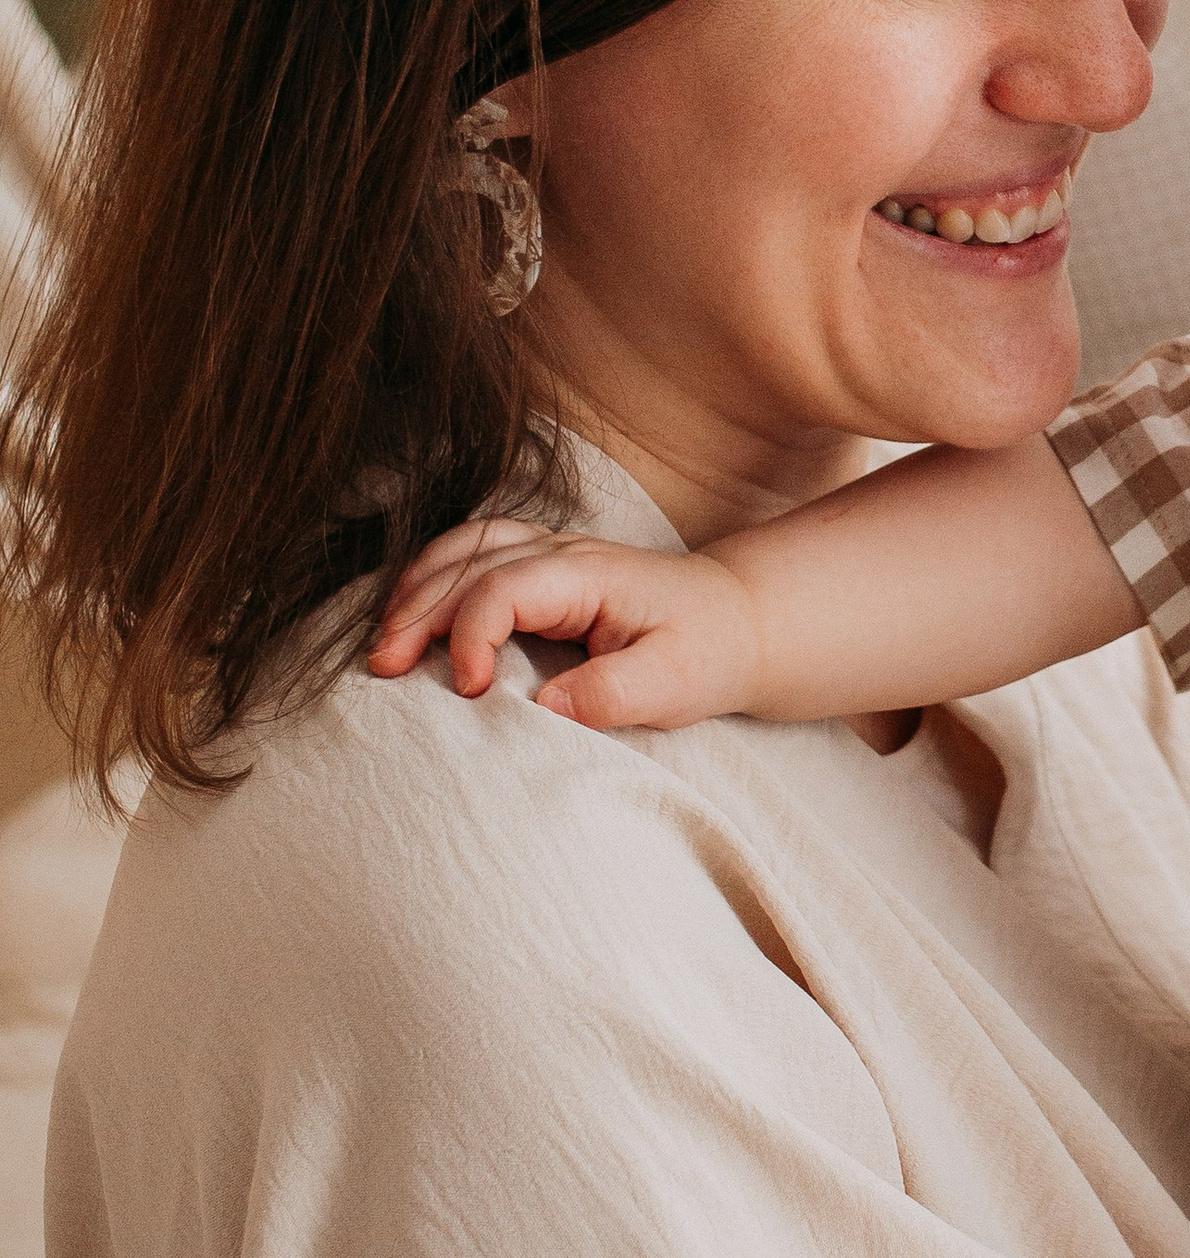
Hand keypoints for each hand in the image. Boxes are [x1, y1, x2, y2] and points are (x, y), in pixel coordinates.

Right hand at [367, 516, 762, 729]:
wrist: (738, 622)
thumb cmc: (707, 652)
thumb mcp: (674, 683)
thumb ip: (612, 693)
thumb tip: (545, 709)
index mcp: (591, 574)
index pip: (507, 588)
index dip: (473, 634)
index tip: (469, 691)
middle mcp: (563, 552)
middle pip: (469, 563)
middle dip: (419, 614)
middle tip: (384, 671)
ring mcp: (550, 553)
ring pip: (463, 548)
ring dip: (415, 590)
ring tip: (383, 646)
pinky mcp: (542, 568)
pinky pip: (473, 554)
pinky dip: (433, 578)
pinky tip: (410, 615)